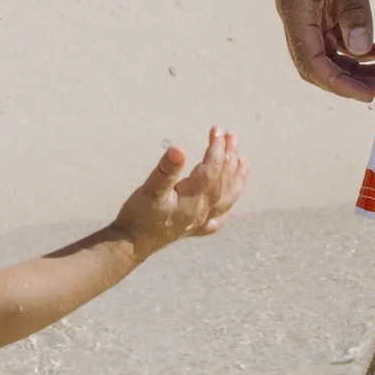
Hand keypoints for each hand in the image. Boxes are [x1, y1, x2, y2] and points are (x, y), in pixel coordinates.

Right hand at [113, 127, 246, 253]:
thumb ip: (166, 170)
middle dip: (229, 156)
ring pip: (226, 197)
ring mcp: (200, 220)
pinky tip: (228, 205)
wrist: (130, 245)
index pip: (212, 168)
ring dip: (236, 178)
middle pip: (223, 179)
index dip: (216, 147)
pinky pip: (218, 218)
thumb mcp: (149, 190)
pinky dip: (226, 208)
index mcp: (194, 197)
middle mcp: (202, 209)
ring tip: (244, 161)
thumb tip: (178, 149)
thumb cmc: (139, 216)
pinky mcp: (193, 229)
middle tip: (232, 135)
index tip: (217, 129)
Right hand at [277, 0, 374, 99]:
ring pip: (328, 51)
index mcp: (294, 5)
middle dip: (346, 81)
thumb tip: (360, 49)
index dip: (338, 83)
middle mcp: (297, 10)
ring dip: (354, 67)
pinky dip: (357, 48)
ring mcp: (309, 5)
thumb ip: (354, 6)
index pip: (310, 60)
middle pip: (316, 62)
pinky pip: (337, 35)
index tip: (368, 95)